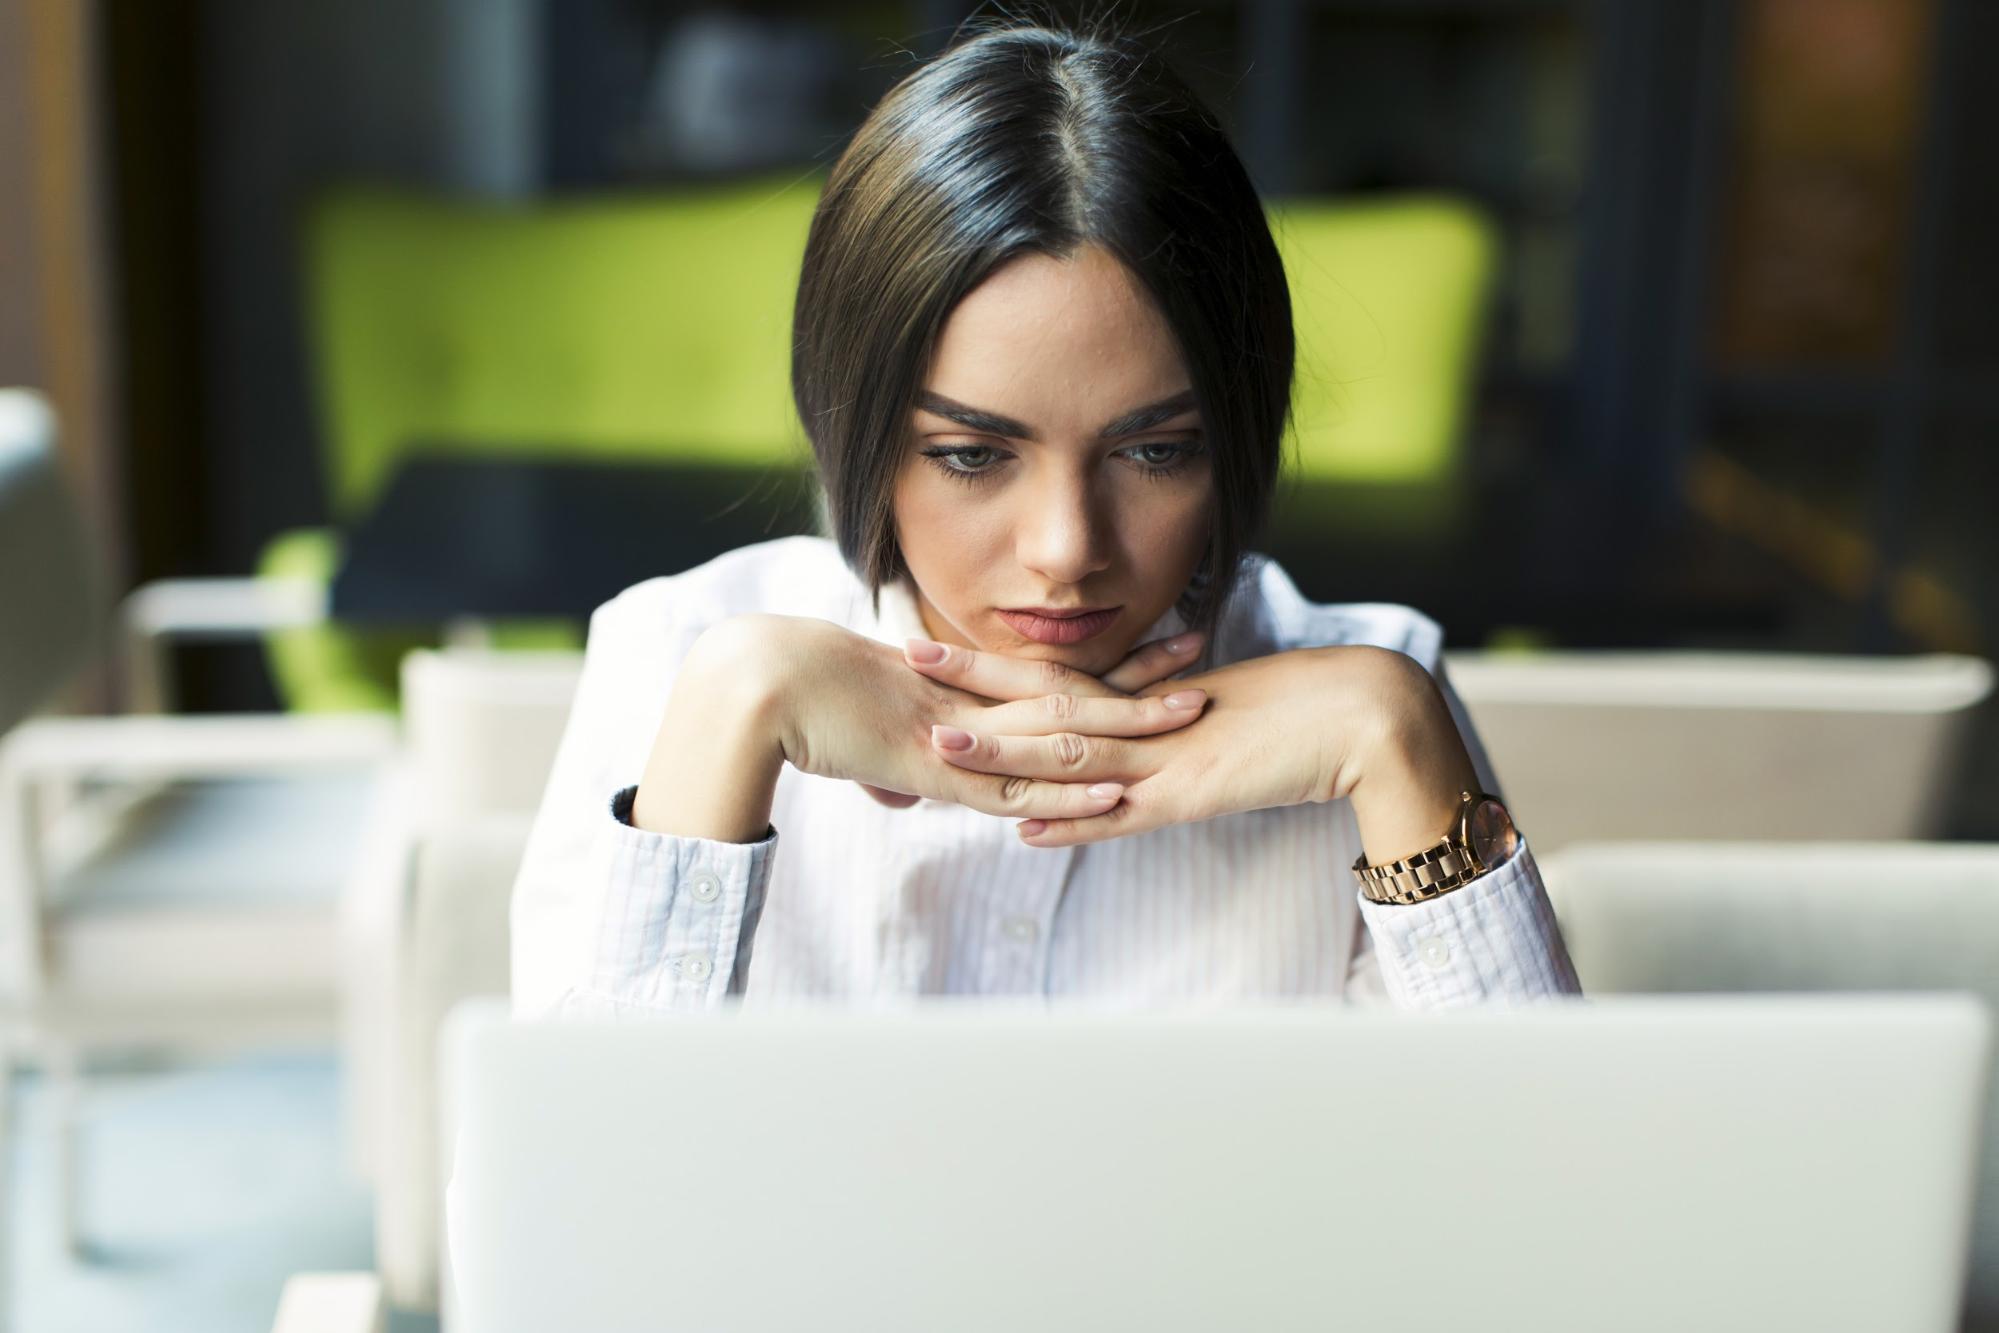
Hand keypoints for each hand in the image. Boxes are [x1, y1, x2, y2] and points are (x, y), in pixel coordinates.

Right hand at [694, 614, 1207, 824]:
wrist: (757, 684)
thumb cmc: (798, 702)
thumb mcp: (862, 741)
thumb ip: (896, 765)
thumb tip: (904, 789)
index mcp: (955, 685)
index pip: (1045, 672)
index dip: (1103, 663)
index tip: (1153, 645)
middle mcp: (968, 700)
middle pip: (1070, 687)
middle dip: (1138, 676)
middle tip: (1201, 655)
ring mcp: (960, 734)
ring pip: (1060, 730)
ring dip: (1127, 726)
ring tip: (1187, 716)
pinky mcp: (938, 769)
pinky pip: (1018, 785)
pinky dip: (1068, 794)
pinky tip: (1115, 796)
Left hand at [904, 641, 1477, 853]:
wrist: (1363, 715)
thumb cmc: (1297, 711)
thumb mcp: (1214, 717)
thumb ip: (1163, 728)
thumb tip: (1125, 739)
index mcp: (1146, 694)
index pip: (1056, 675)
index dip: (992, 660)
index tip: (935, 639)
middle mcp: (1145, 718)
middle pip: (1046, 695)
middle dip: (974, 679)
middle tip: (908, 655)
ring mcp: (1167, 754)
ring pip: (1072, 751)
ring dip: (1006, 752)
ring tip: (941, 746)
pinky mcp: (1196, 792)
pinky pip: (1125, 812)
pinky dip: (1075, 823)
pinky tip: (1025, 830)